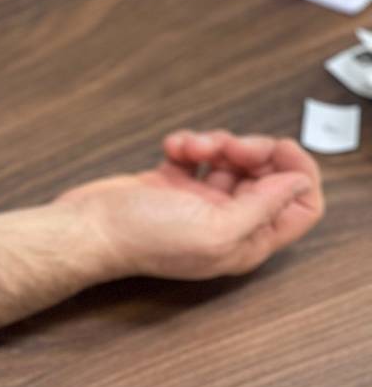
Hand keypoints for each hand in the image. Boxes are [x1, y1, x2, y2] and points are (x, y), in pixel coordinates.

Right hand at [57, 130, 323, 279]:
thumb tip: (299, 183)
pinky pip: (198, 155)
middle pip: (267, 177)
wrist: (87, 228)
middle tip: (228, 147)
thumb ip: (264, 208)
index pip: (300, 207)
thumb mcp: (216, 230)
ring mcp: (198, 203)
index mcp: (245, 242)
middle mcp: (227, 224)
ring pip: (232, 160)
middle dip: (252, 152)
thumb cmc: (141, 238)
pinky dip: (189, 144)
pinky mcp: (172, 185)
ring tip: (191, 147)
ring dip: (216, 143)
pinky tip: (171, 149)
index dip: (298, 174)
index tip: (279, 150)